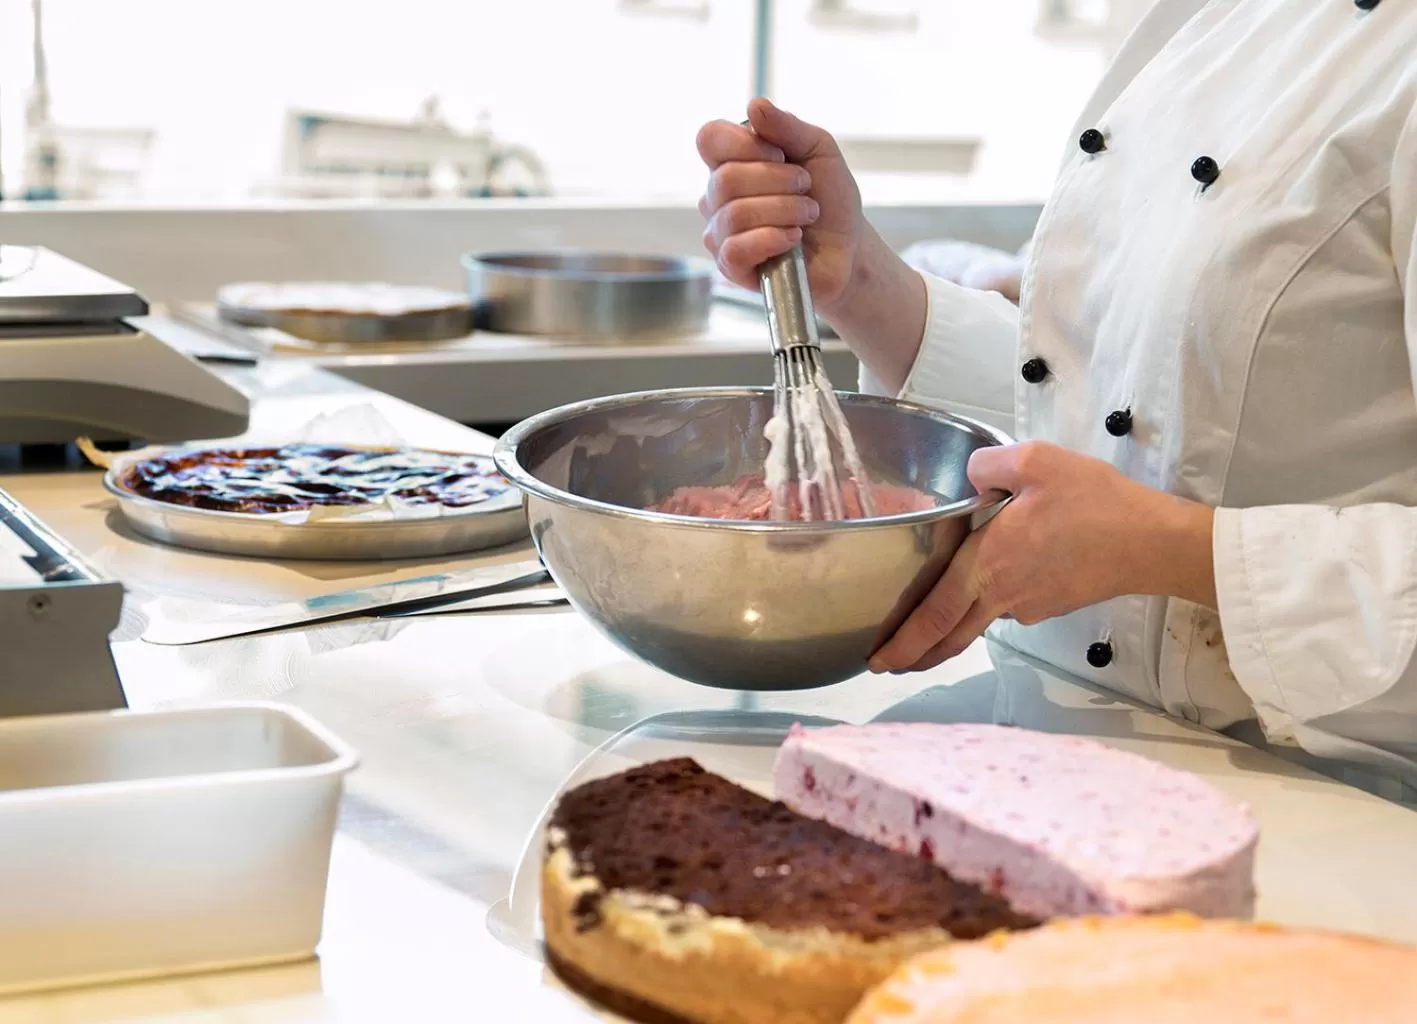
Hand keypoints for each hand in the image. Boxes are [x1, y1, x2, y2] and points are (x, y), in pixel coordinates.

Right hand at [696, 98, 864, 315]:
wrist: (848, 248)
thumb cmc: (830, 198)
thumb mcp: (819, 151)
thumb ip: (788, 127)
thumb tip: (755, 105)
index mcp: (732, 162)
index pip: (709, 139)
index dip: (743, 143)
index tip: (781, 154)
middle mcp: (718, 196)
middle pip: (726, 178)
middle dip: (778, 181)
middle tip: (806, 189)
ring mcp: (720, 232)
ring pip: (734, 214)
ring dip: (784, 211)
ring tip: (807, 216)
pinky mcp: (731, 266)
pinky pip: (735, 249)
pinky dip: (771, 239)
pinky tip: (792, 239)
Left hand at [868, 442, 1216, 672]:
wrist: (1153, 541)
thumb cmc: (1096, 503)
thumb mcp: (1036, 462)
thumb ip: (989, 465)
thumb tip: (970, 478)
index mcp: (989, 566)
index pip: (934, 614)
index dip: (904, 640)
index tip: (877, 660)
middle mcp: (1004, 596)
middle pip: (950, 635)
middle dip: (915, 653)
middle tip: (888, 663)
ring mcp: (1030, 606)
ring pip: (981, 618)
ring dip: (955, 621)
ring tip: (932, 615)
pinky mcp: (1053, 604)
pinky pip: (1011, 603)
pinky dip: (994, 599)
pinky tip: (998, 576)